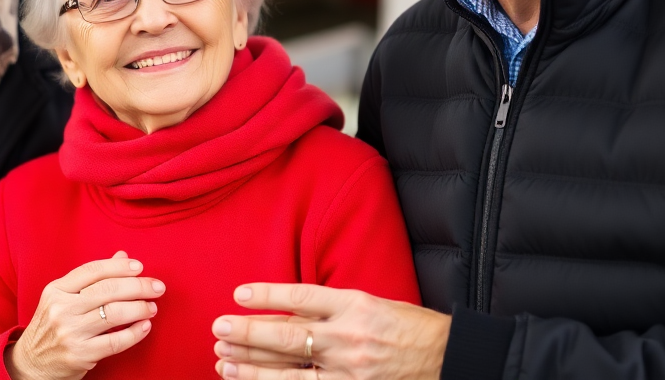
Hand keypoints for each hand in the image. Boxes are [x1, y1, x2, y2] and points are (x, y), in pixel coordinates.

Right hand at [7, 251, 163, 379]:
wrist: (30, 364)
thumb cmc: (53, 326)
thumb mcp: (63, 298)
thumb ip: (92, 278)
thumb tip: (123, 256)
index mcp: (56, 290)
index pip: (93, 270)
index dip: (120, 267)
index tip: (140, 267)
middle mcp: (61, 309)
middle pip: (108, 290)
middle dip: (139, 286)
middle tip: (157, 287)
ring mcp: (70, 333)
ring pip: (115, 314)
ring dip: (140, 308)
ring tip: (152, 307)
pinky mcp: (80, 355)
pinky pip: (116, 341)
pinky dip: (135, 333)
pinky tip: (145, 326)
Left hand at [211, 283, 450, 379]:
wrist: (445, 357)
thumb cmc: (405, 325)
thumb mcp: (369, 302)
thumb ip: (328, 306)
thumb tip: (280, 310)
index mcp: (354, 303)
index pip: (301, 295)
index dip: (267, 295)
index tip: (238, 294)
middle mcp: (349, 336)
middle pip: (288, 335)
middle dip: (249, 333)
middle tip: (219, 329)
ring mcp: (350, 369)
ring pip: (290, 370)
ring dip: (253, 367)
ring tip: (224, 361)